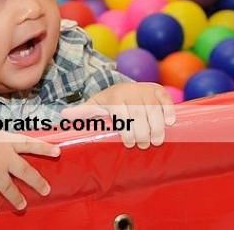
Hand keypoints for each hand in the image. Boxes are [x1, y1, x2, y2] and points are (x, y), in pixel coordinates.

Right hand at [0, 129, 59, 213]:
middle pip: (26, 172)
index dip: (44, 148)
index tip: (58, 152)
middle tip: (46, 190)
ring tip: (23, 206)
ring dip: (17, 198)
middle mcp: (4, 157)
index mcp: (6, 141)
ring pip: (10, 188)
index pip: (30, 144)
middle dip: (38, 182)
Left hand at [61, 83, 175, 149]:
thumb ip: (82, 113)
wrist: (123, 87)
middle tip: (143, 145)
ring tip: (156, 141)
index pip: (122, 115)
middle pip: (139, 115)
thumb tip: (63, 115)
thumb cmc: (108, 103)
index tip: (129, 143)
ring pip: (154, 110)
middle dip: (142, 133)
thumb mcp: (94, 107)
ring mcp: (145, 90)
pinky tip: (170, 123)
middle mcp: (130, 91)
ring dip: (157, 127)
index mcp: (114, 97)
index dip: (127, 131)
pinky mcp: (158, 90)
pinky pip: (166, 100)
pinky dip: (169, 111)